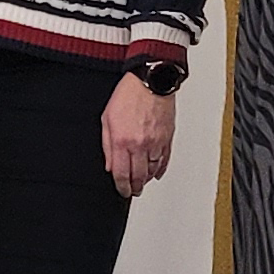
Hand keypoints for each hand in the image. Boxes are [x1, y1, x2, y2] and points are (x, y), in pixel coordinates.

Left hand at [101, 72, 177, 198]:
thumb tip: (110, 165)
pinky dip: (160, 170)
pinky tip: (155, 173)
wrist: (150, 82)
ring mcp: (156, 143)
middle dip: (135, 188)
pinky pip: (165, 160)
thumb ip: (107, 145)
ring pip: (153, 171)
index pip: (121, 173)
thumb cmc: (128, 95)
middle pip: (139, 176)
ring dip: (147, 180)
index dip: (121, 187)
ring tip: (142, 182)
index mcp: (122, 141)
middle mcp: (140, 145)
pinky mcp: (167, 139)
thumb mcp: (107, 119)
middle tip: (133, 191)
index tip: (122, 191)